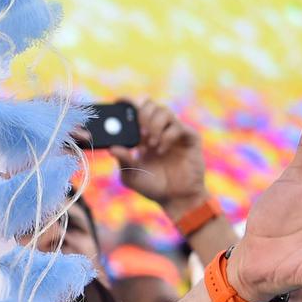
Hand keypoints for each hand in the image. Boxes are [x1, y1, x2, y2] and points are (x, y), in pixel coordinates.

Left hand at [106, 99, 207, 218]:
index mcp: (143, 134)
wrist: (175, 199)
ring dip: (154, 125)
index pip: (136, 109)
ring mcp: (175, 132)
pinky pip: (178, 126)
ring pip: (164, 111)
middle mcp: (159, 129)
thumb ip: (123, 160)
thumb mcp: (131, 175)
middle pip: (150, 104)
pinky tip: (161, 150)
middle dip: (142, 114)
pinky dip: (167, 136)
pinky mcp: (190, 138)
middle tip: (139, 131)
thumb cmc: (153, 187)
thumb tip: (111, 148)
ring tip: (151, 144)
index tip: (118, 103)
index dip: (128, 103)